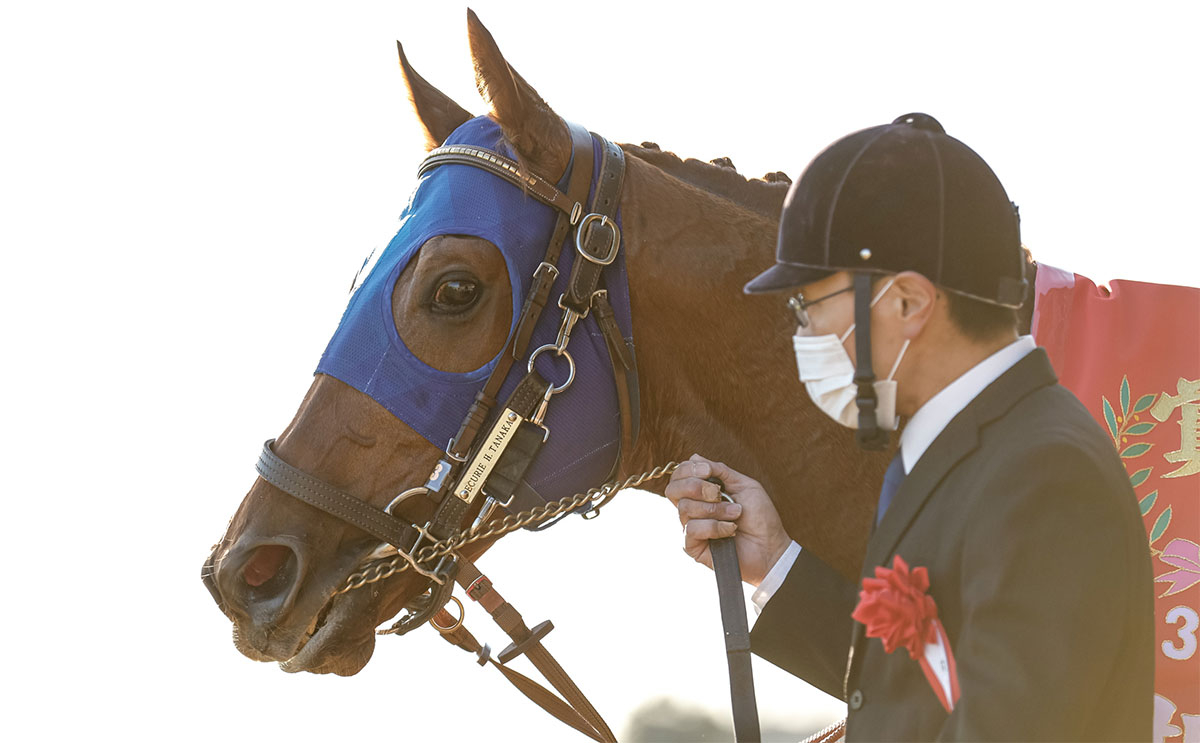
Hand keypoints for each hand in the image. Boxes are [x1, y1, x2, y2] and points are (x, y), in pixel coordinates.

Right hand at [665, 454, 791, 585]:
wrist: (771, 547)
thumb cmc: (760, 517)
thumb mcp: (744, 485)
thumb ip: (720, 471)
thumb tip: (694, 457)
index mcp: (701, 493)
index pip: (679, 476)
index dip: (688, 469)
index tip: (708, 471)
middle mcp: (692, 509)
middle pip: (672, 489)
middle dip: (696, 487)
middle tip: (718, 493)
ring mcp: (690, 528)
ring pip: (685, 508)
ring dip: (715, 509)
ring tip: (736, 514)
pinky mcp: (692, 546)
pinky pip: (692, 529)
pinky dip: (715, 527)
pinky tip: (731, 530)